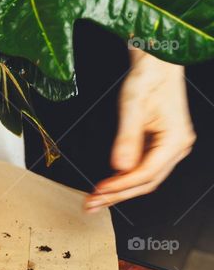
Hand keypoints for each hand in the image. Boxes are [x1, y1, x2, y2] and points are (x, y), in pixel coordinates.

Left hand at [85, 53, 194, 211]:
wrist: (156, 64)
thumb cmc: (147, 78)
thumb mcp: (132, 105)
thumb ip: (127, 137)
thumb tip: (120, 167)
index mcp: (175, 139)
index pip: (146, 173)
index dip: (121, 186)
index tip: (98, 192)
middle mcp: (178, 147)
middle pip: (147, 182)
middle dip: (118, 195)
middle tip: (91, 205)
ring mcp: (171, 147)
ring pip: (146, 178)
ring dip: (120, 191)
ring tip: (95, 200)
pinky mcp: (162, 145)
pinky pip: (144, 168)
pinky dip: (125, 179)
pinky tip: (109, 185)